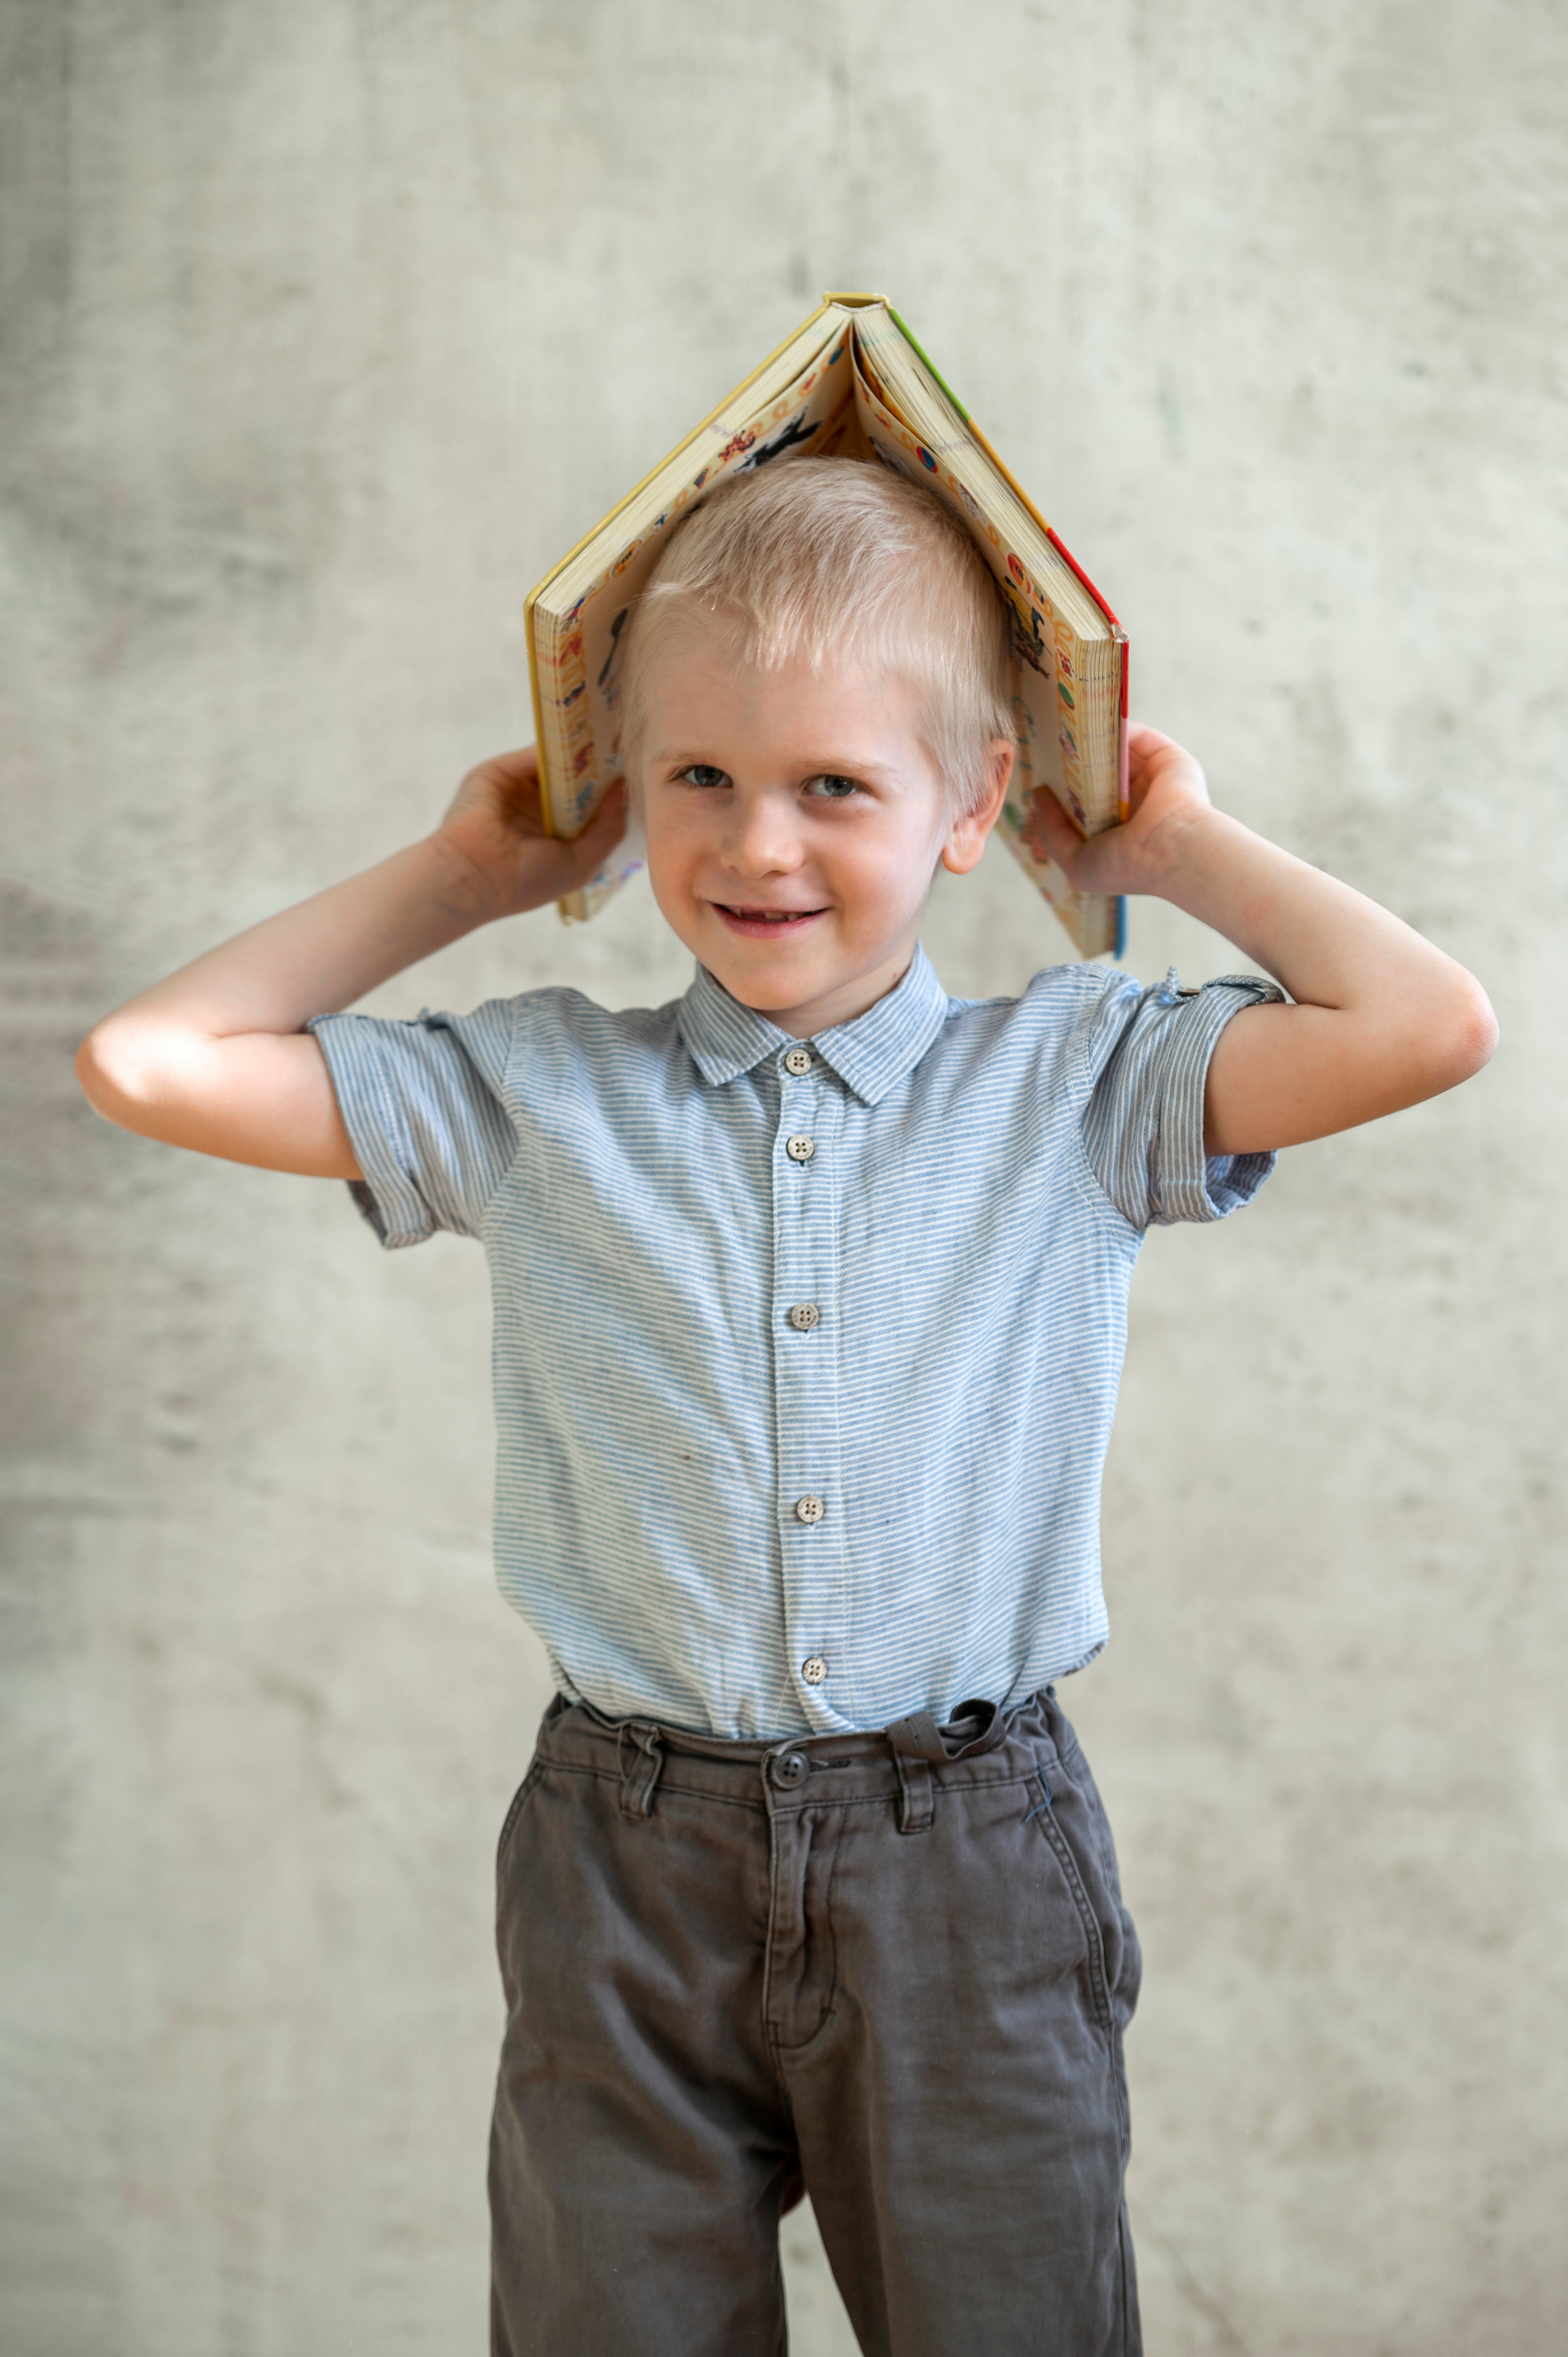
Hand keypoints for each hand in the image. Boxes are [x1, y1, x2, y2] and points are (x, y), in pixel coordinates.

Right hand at [432, 749, 628, 920]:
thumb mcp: (582, 863)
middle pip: (577, 778)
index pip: (591, 806)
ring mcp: (520, 788)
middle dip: (601, 765)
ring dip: (584, 749)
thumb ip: (608, 829)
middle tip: (632, 745)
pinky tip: (585, 732)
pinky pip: (537, 749)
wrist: (474, 874)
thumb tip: (623, 791)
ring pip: (559, 760)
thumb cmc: (527, 880)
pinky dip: (560, 739)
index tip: (637, 773)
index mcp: (557, 835)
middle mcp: (539, 810)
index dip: (612, 791)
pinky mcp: (502, 771)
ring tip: (617, 733)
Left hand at [1023, 723, 1215, 898]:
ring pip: (1118, 751)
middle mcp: (1137, 804)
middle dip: (1075, 759)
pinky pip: (1139, 736)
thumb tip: (1037, 795)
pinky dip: (1116, 726)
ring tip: (1064, 728)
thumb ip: (1053, 832)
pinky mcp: (1169, 759)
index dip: (1063, 788)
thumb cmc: (1125, 864)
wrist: (1170, 850)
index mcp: (1119, 830)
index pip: (1087, 802)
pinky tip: (1091, 722)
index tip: (1040, 773)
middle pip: (1101, 771)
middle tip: (1047, 745)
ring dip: (1094, 739)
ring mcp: (1154, 780)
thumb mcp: (1077, 862)